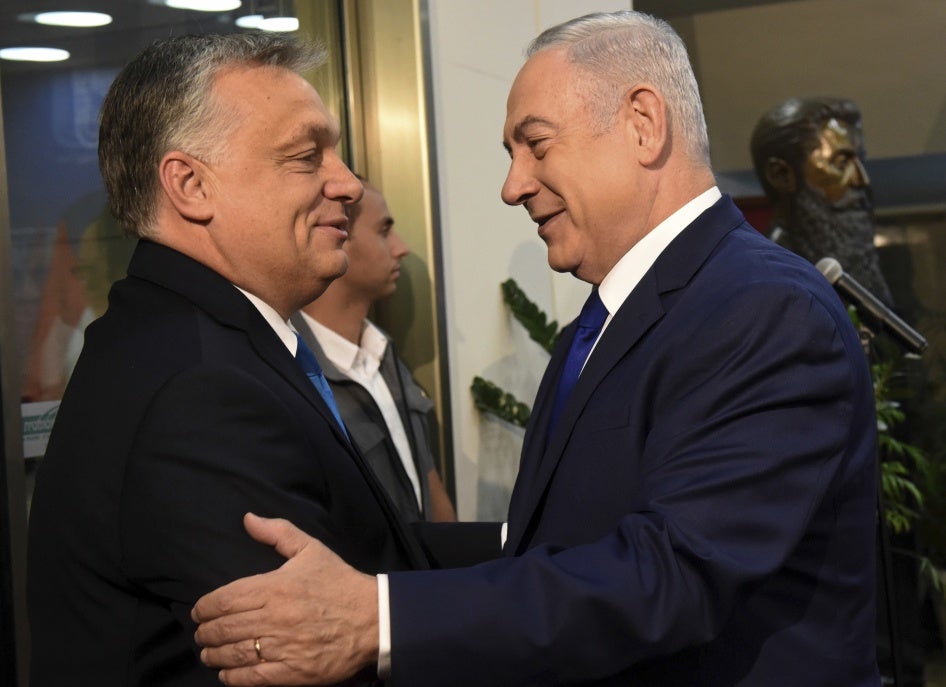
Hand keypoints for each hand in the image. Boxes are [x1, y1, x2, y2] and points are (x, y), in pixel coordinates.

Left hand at [191, 513, 379, 685]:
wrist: (374, 618)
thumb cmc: (340, 583)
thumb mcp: (311, 549)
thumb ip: (277, 532)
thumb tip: (248, 519)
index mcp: (276, 587)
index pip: (225, 599)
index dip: (204, 607)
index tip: (199, 611)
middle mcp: (276, 617)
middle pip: (224, 628)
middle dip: (205, 632)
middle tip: (201, 634)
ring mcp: (284, 647)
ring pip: (234, 654)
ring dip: (214, 655)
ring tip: (209, 653)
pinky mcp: (293, 672)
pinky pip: (252, 678)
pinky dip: (233, 677)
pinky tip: (227, 673)